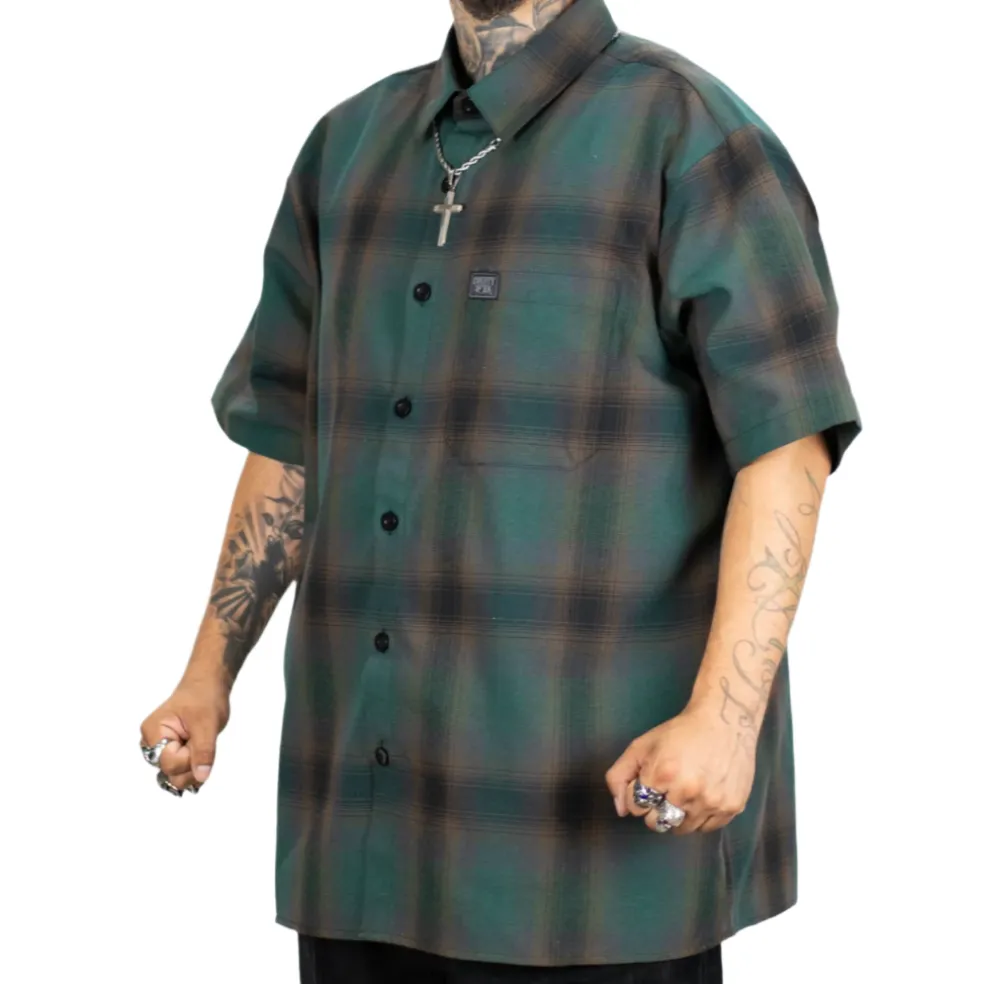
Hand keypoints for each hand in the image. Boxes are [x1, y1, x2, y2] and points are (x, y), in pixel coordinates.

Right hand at [139, 674, 229, 791]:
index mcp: (153, 732)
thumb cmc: (204, 698)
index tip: (197, 738)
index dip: (188, 757)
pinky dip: (192, 769)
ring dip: (192, 768)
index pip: (168, 762)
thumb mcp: (208, 722)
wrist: (207, 687)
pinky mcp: (170, 753)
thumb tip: (201, 777)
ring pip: (174, 776)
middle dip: (191, 765)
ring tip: (201, 747)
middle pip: (169, 772)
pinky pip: (178, 772)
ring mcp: (159, 749)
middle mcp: (151, 743)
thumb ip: (203, 751)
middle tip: (202, 742)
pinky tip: (199, 757)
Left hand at [604, 698, 756, 833]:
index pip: (636, 807)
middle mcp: (687, 791)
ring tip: (684, 793)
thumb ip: (619, 776)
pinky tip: (702, 796)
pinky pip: (706, 829)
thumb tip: (621, 810)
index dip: (639, 795)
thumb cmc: (679, 733)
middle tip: (665, 791)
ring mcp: (711, 802)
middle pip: (657, 823)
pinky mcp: (731, 808)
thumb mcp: (641, 746)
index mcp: (662, 773)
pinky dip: (700, 818)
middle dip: (655, 809)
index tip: (650, 783)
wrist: (724, 721)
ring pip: (682, 829)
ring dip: (678, 815)